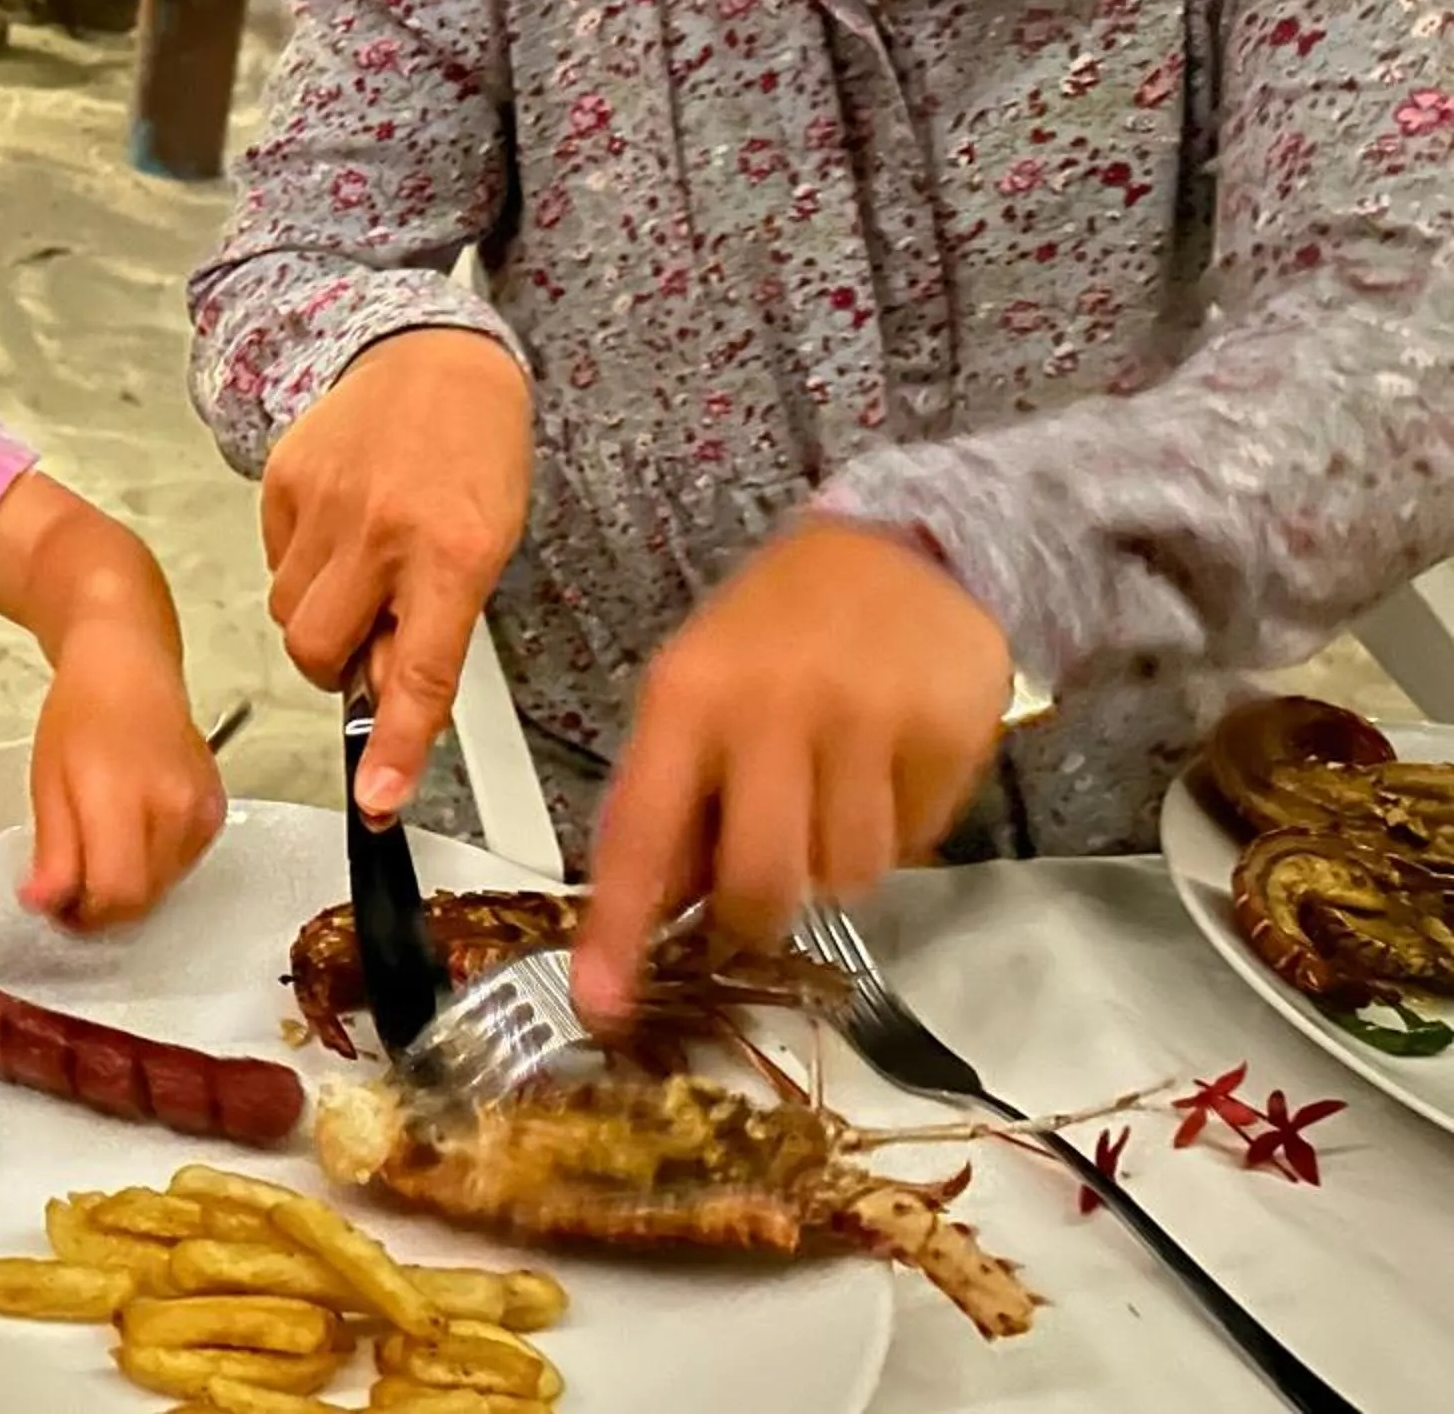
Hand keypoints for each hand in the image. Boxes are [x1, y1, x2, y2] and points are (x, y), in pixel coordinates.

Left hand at [20, 626, 229, 928]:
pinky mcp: (215, 813)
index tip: (57, 908)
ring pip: (163, 889)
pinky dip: (153, 868)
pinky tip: (131, 835)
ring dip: (128, 889)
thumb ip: (53, 851)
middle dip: (101, 909)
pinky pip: (182, 868)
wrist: (128, 667)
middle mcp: (173, 807)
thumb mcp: (47, 783)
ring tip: (99, 852)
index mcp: (122, 796)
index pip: (115, 894)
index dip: (83, 916)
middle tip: (69, 888)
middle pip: (141, 900)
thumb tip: (45, 904)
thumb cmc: (81, 715)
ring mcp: (201, 811)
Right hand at [260, 329, 532, 821]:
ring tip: (362, 562)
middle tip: (369, 630)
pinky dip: (302, 563)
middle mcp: (385, 530)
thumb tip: (386, 699)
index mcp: (455, 553)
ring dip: (319, 611)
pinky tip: (340, 523)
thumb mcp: (488, 547)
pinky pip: (273, 562)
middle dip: (335, 663)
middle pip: (318, 654)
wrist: (434, 356)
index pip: (419, 673)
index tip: (376, 799)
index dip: (395, 746)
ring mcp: (326, 502)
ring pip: (287, 613)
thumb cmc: (475, 455)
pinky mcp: (283, 480)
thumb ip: (437, 627)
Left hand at [571, 519, 1014, 1024]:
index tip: (602, 1003)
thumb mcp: (697, 686)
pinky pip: (914, 844)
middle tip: (760, 889)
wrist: (906, 545)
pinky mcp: (945, 736)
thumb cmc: (777, 628)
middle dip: (754, 915)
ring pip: (844, 879)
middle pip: (758, 885)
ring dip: (832, 866)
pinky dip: (895, 831)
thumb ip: (673, 792)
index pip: (641, 836)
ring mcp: (865, 723)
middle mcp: (772, 711)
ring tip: (830, 797)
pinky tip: (884, 772)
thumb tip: (657, 911)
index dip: (619, 931)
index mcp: (687, 698)